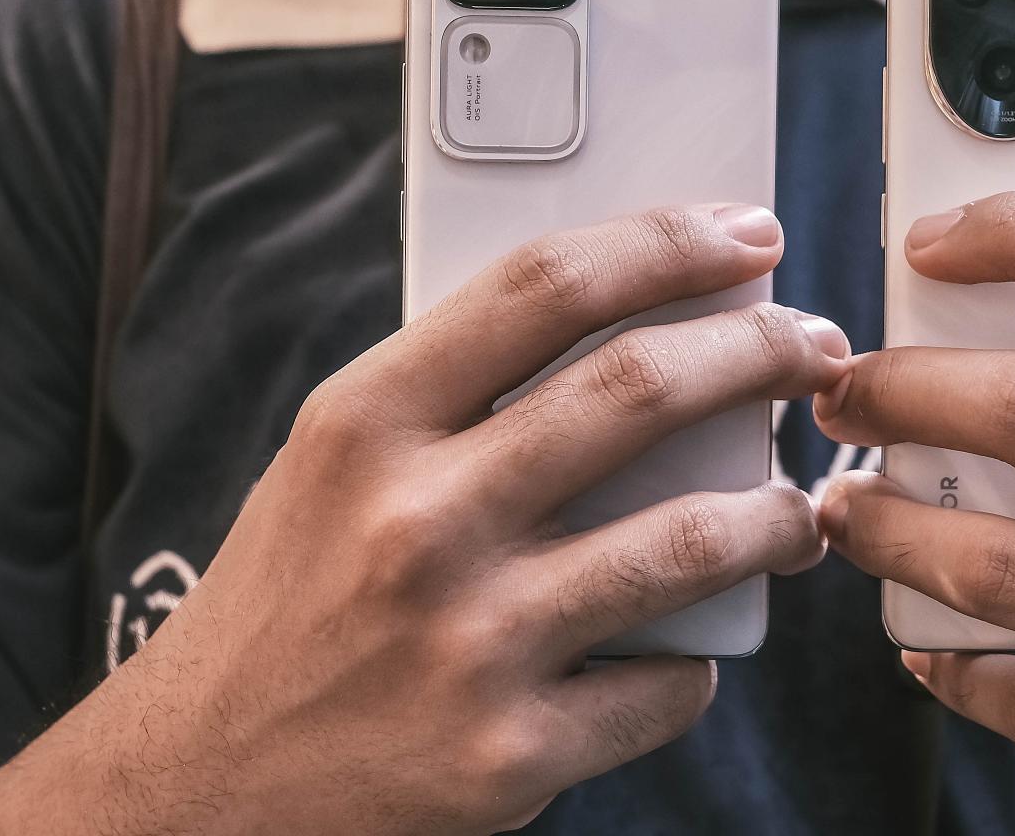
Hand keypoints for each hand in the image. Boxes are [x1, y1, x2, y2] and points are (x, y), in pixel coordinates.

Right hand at [0, 204, 845, 835]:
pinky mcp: (509, 756)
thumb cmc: (286, 606)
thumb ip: (452, 395)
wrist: (198, 790)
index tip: (745, 233)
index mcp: (365, 425)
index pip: (543, 288)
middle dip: (761, 352)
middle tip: (816, 348)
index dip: (667, 242)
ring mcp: (470, 643)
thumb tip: (621, 324)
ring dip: (779, 515)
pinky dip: (697, 659)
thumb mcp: (332, 466)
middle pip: (639, 391)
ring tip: (802, 508)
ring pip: (690, 541)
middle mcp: (417, 522)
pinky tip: (690, 646)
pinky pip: (667, 684)